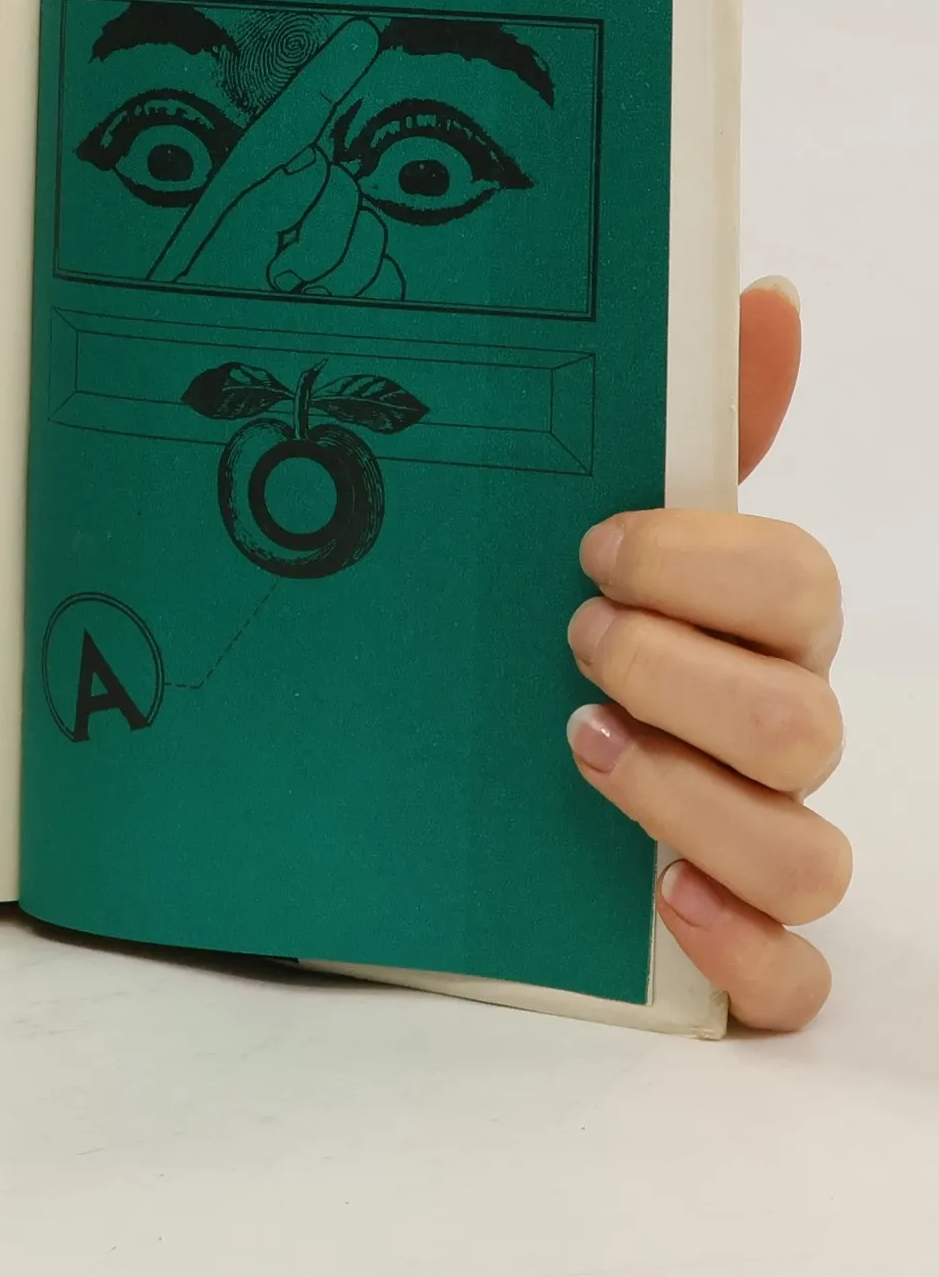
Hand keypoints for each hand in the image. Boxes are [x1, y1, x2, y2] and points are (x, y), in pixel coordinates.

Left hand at [566, 281, 846, 1029]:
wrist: (470, 768)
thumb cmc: (558, 628)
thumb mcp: (598, 522)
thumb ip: (684, 423)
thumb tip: (763, 295)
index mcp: (753, 631)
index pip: (802, 587)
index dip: (712, 565)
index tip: (596, 546)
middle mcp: (772, 738)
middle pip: (803, 722)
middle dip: (684, 676)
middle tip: (575, 643)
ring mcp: (758, 845)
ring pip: (806, 854)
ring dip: (692, 800)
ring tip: (581, 748)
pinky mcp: (732, 949)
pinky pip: (789, 981)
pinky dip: (739, 950)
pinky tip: (657, 900)